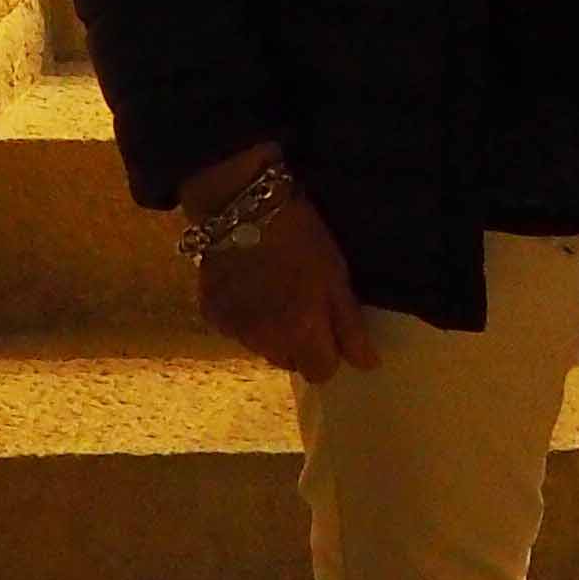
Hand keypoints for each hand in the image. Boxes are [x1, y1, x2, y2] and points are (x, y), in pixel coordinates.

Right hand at [184, 144, 378, 381]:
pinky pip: (236, 330)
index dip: (328, 354)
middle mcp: (265, 342)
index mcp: (300, 333)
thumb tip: (367, 365)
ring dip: (271, 332)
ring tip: (274, 293)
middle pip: (289, 363)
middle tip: (302, 306)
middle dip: (299, 344)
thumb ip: (350, 327)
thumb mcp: (337, 276)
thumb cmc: (301, 237)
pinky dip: (245, 317)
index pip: (321, 373)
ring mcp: (234, 330)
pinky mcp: (211, 315)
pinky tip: (249, 287)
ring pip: (262, 348)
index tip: (329, 329)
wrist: (242, 206)